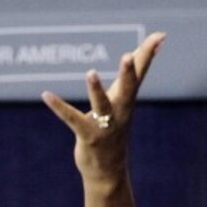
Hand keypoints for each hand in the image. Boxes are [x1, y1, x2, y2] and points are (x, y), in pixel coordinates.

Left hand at [41, 32, 164, 183]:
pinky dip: (59, 106)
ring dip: (96, 89)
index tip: (160, 35)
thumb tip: (136, 56)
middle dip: (129, 72)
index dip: (148, 55)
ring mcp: (106, 126)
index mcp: (128, 101)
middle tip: (128, 55)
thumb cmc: (113, 130)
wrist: (108, 171)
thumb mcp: (122, 103)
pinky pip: (72, 119)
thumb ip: (127, 80)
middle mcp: (121, 112)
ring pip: (102, 105)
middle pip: (128, 88)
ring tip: (91, 71)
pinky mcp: (88, 136)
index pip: (140, 74)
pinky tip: (46, 94)